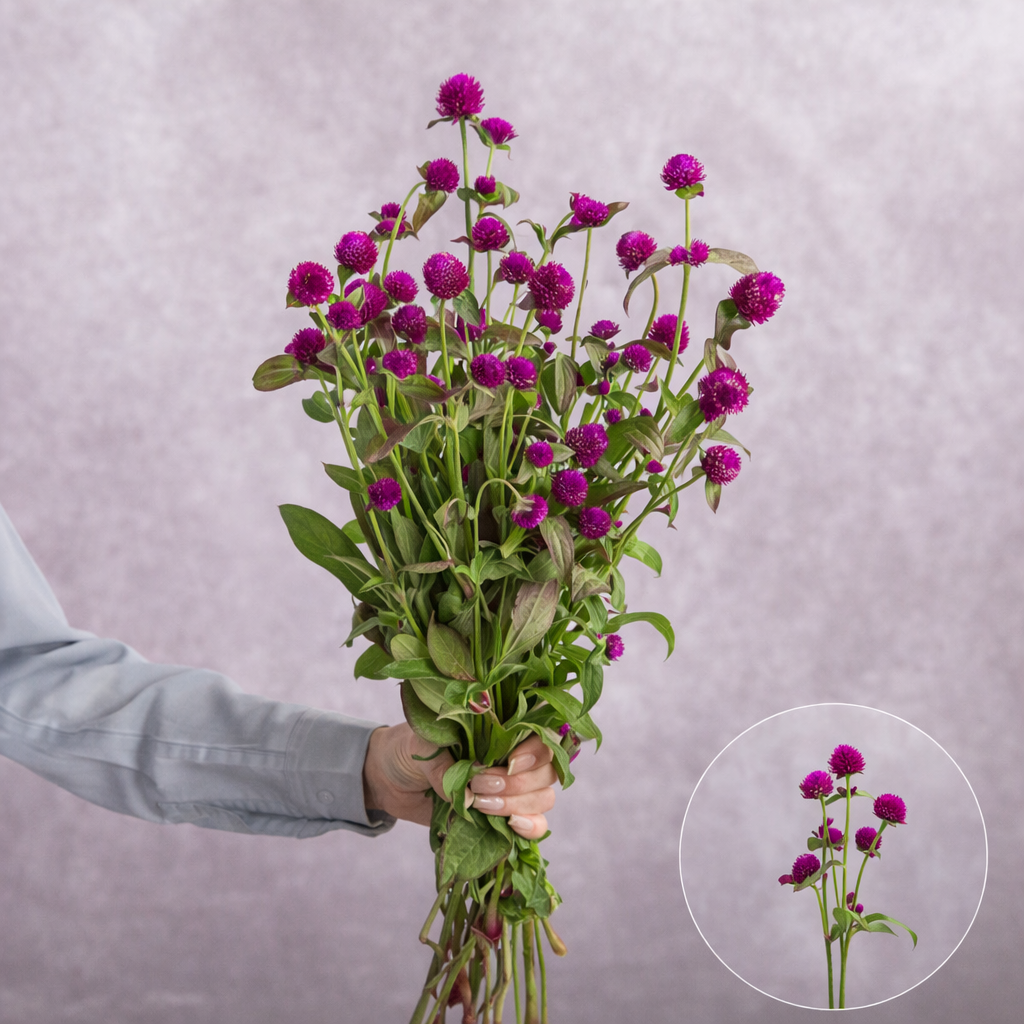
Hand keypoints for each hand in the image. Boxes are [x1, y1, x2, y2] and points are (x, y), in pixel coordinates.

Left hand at [362, 724, 557, 838]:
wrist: (389, 779)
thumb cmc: (408, 749)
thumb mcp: (422, 744)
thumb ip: (445, 765)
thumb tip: (467, 796)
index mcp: (501, 727)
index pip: (541, 733)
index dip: (535, 750)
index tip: (509, 762)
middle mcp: (513, 756)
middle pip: (546, 770)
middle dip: (516, 782)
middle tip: (479, 785)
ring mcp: (512, 788)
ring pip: (543, 797)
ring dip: (516, 804)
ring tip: (480, 804)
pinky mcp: (504, 816)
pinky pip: (536, 825)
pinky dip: (530, 828)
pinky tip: (511, 826)